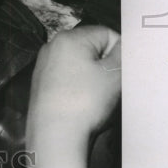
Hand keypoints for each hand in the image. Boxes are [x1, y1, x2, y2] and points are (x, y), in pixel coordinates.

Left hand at [25, 25, 121, 167]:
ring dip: (94, 78)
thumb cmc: (85, 101)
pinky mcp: (42, 83)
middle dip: (106, 66)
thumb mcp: (113, 75)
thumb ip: (123, 54)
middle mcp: (53, 46)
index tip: (123, 72)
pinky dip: (79, 88)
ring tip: (99, 98)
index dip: (119, 52)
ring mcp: (45, 65)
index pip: (106, 33)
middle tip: (114, 87)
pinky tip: (84, 104)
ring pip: (80, 65)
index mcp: (69, 38)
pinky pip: (68, 78)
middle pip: (92, 49)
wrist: (55, 134)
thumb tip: (125, 44)